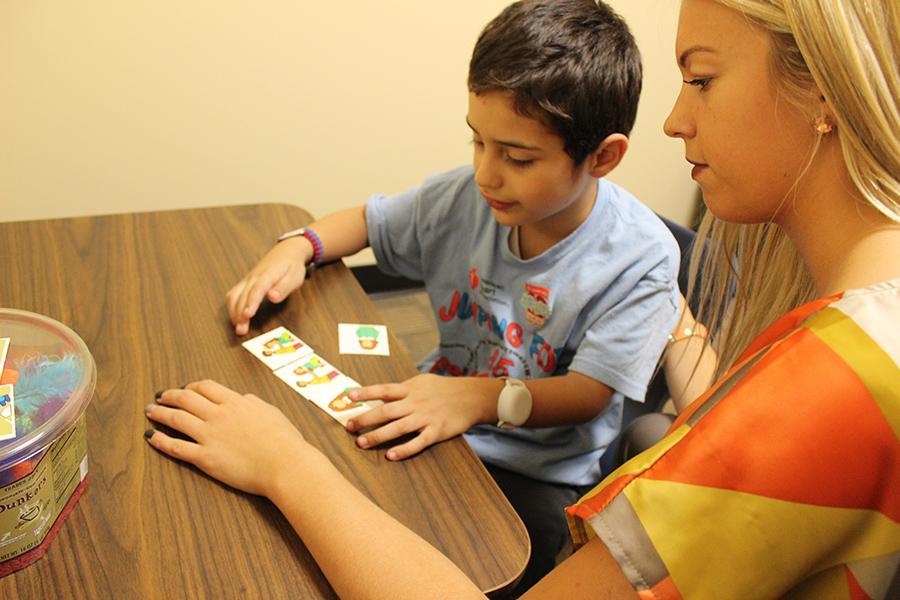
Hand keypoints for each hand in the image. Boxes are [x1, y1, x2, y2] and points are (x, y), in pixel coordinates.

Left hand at [144, 379, 310, 496]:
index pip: (205, 386)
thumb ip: (252, 402)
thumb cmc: (284, 439)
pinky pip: (176, 447)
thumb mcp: (270, 411)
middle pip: (186, 398)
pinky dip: (161, 441)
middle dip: (170, 396)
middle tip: (161, 397)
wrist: (285, 464)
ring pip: (177, 419)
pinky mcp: (205, 458)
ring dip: (160, 413)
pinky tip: (151, 437)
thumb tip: (242, 398)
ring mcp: (210, 436)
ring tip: (150, 411)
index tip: (185, 389)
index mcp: (235, 402)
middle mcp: (219, 415)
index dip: (191, 386)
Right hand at [226, 237, 311, 335]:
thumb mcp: (294, 277)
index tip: (247, 315)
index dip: (251, 303)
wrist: (286, 251)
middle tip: (241, 330)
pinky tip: (235, 317)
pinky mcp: (245, 282)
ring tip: (238, 327)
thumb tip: (272, 297)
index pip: (257, 289)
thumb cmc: (292, 266)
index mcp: (268, 274)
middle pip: (243, 295)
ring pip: (235, 295)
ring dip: (234, 312)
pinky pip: (234, 293)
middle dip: (240, 313)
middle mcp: (254, 277)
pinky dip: (232, 306)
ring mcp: (248, 279)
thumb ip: (283, 288)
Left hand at [345, 374, 498, 460]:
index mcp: (410, 389)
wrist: (472, 397)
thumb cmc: (444, 389)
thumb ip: (403, 389)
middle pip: (386, 411)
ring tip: (362, 443)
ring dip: (378, 436)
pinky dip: (404, 449)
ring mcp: (426, 417)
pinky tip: (391, 456)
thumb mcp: (422, 382)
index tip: (348, 397)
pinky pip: (418, 442)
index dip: (366, 393)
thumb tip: (380, 395)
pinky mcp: (437, 431)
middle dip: (365, 419)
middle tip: (349, 427)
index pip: (384, 390)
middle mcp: (416, 402)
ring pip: (398, 427)